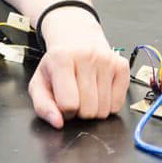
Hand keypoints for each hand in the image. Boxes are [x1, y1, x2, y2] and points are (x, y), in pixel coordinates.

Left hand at [28, 8, 128, 128]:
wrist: (77, 39)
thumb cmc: (57, 65)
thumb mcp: (40, 83)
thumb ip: (42, 106)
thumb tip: (58, 123)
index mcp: (61, 58)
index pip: (68, 104)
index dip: (64, 110)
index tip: (62, 101)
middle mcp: (86, 56)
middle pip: (88, 110)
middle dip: (80, 112)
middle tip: (75, 97)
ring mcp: (107, 60)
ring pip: (104, 110)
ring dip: (94, 109)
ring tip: (86, 93)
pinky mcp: (122, 66)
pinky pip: (118, 105)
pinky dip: (108, 105)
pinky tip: (99, 90)